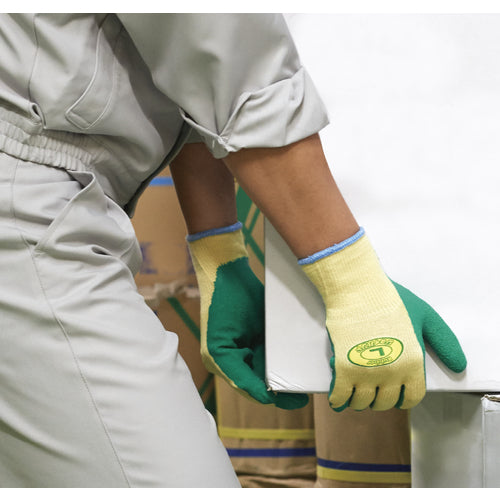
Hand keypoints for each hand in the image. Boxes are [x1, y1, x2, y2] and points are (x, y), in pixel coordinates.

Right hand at [188, 224, 308, 409]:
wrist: (225, 269)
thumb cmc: (227, 297)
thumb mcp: (235, 334)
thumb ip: (246, 365)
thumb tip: (267, 390)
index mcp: (218, 359)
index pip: (245, 385)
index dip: (267, 396)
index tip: (291, 400)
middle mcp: (225, 359)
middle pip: (254, 382)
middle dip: (276, 389)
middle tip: (302, 397)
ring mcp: (236, 349)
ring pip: (261, 371)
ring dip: (278, 376)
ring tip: (301, 385)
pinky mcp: (247, 339)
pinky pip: (263, 356)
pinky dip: (277, 361)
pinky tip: (294, 363)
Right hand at [301, 229, 465, 410]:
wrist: (358, 288)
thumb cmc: (390, 299)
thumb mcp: (426, 316)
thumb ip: (444, 342)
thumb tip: (459, 366)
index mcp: (414, 363)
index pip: (411, 397)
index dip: (402, 398)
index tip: (394, 394)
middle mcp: (392, 372)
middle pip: (385, 402)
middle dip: (378, 399)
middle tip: (372, 390)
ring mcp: (367, 371)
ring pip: (361, 402)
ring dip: (358, 401)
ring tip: (355, 393)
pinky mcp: (344, 367)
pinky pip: (340, 396)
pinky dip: (338, 401)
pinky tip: (337, 401)